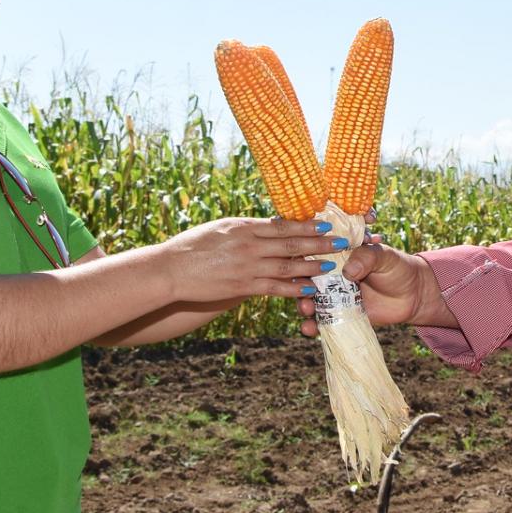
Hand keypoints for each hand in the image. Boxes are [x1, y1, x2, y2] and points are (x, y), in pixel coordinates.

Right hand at [154, 217, 339, 304]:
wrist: (170, 269)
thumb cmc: (193, 247)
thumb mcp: (221, 228)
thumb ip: (246, 229)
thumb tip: (269, 226)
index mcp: (244, 226)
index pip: (282, 225)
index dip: (307, 225)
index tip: (326, 223)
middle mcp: (249, 244)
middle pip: (291, 243)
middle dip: (319, 243)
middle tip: (341, 241)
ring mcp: (247, 266)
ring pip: (287, 265)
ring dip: (312, 266)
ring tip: (332, 265)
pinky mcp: (242, 286)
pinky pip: (275, 287)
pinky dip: (294, 288)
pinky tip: (310, 289)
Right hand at [296, 236, 451, 336]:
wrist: (414, 295)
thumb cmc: (398, 268)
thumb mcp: (384, 256)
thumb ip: (367, 258)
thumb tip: (348, 271)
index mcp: (340, 255)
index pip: (316, 254)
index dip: (303, 259)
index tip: (299, 265)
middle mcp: (333, 275)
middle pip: (308, 279)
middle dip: (300, 286)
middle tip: (305, 292)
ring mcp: (336, 296)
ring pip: (312, 300)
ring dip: (304, 306)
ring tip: (306, 310)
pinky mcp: (341, 315)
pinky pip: (324, 321)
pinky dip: (313, 326)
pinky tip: (310, 329)